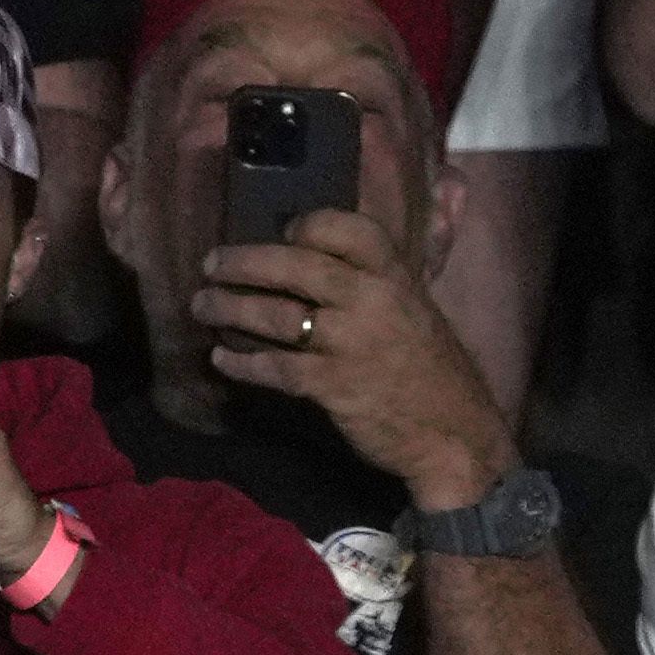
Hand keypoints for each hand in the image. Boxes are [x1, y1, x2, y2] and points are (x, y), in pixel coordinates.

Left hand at [195, 210, 507, 504]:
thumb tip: (315, 264)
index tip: (281, 230)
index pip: (351, 230)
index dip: (311, 225)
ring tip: (201, 306)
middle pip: (298, 267)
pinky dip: (242, 363)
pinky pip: (275, 368)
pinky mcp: (333, 386)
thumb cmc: (427, 366)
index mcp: (396, 275)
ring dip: (230, 309)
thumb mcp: (412, 309)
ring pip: (277, 316)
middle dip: (246, 262)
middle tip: (210, 265)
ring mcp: (352, 343)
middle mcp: (374, 300)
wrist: (453, 430)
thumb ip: (372, 285)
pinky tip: (220, 358)